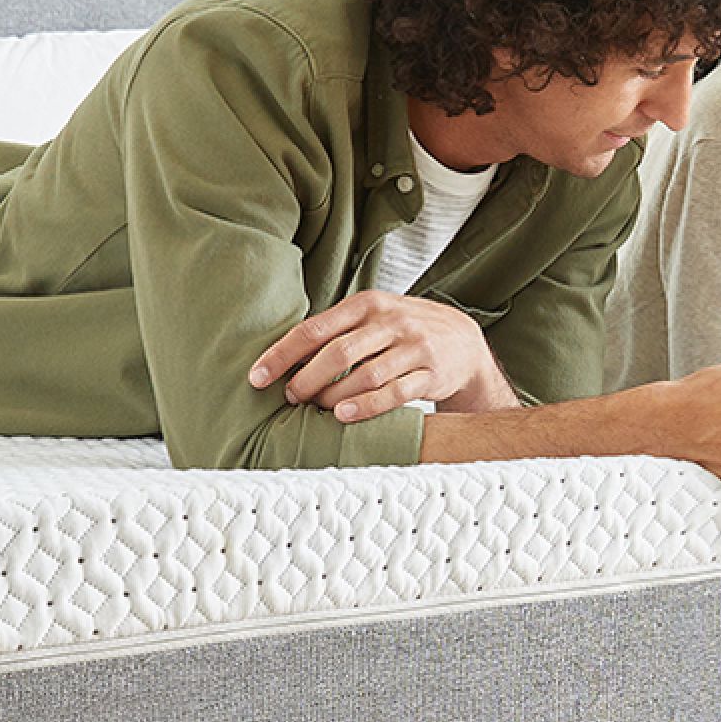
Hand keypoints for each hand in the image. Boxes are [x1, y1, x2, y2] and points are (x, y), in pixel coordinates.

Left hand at [250, 290, 516, 422]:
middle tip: (290, 397)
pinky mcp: (431, 373)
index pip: (314, 329)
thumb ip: (337, 330)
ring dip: (333, 396)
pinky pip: (394, 393)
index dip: (282, 355)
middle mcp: (391, 322)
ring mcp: (413, 347)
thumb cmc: (404, 331)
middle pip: (338, 353)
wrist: (464, 341)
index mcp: (367, 304)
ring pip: (365, 375)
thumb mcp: (373, 317)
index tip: (257, 377)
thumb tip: (282, 356)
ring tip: (316, 409)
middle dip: (307, 379)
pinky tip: (344, 416)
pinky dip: (366, 406)